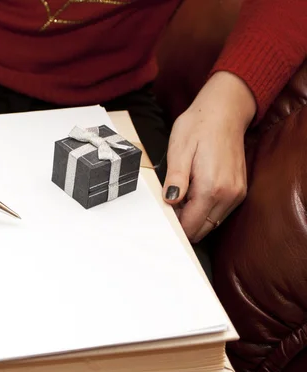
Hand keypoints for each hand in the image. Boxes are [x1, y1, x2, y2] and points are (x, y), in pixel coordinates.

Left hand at [162, 71, 255, 242]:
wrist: (225, 111)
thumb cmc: (199, 126)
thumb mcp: (178, 150)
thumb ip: (175, 179)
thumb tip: (170, 200)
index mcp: (211, 188)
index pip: (191, 225)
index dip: (174, 223)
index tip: (163, 212)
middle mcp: (229, 195)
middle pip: (202, 229)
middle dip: (184, 223)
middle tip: (170, 202)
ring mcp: (237, 194)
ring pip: (212, 223)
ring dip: (195, 216)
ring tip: (182, 193)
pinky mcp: (239, 190)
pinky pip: (220, 212)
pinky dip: (205, 209)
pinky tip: (194, 192)